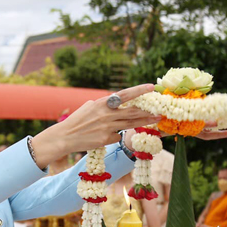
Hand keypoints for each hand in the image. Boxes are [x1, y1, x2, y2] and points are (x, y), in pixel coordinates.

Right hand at [31, 84, 159, 165]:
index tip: (151, 87)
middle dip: (148, 111)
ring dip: (145, 122)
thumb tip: (116, 103)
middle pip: (132, 112)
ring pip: (130, 124)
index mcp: (103, 103)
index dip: (139, 90)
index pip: (125, 95)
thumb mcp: (90, 106)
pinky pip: (116, 136)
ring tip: (156, 119)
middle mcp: (107, 113)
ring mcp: (107, 126)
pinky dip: (114, 136)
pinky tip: (103, 136)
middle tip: (160, 110)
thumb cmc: (77, 121)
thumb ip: (104, 105)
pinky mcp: (106, 139)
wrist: (66, 136)